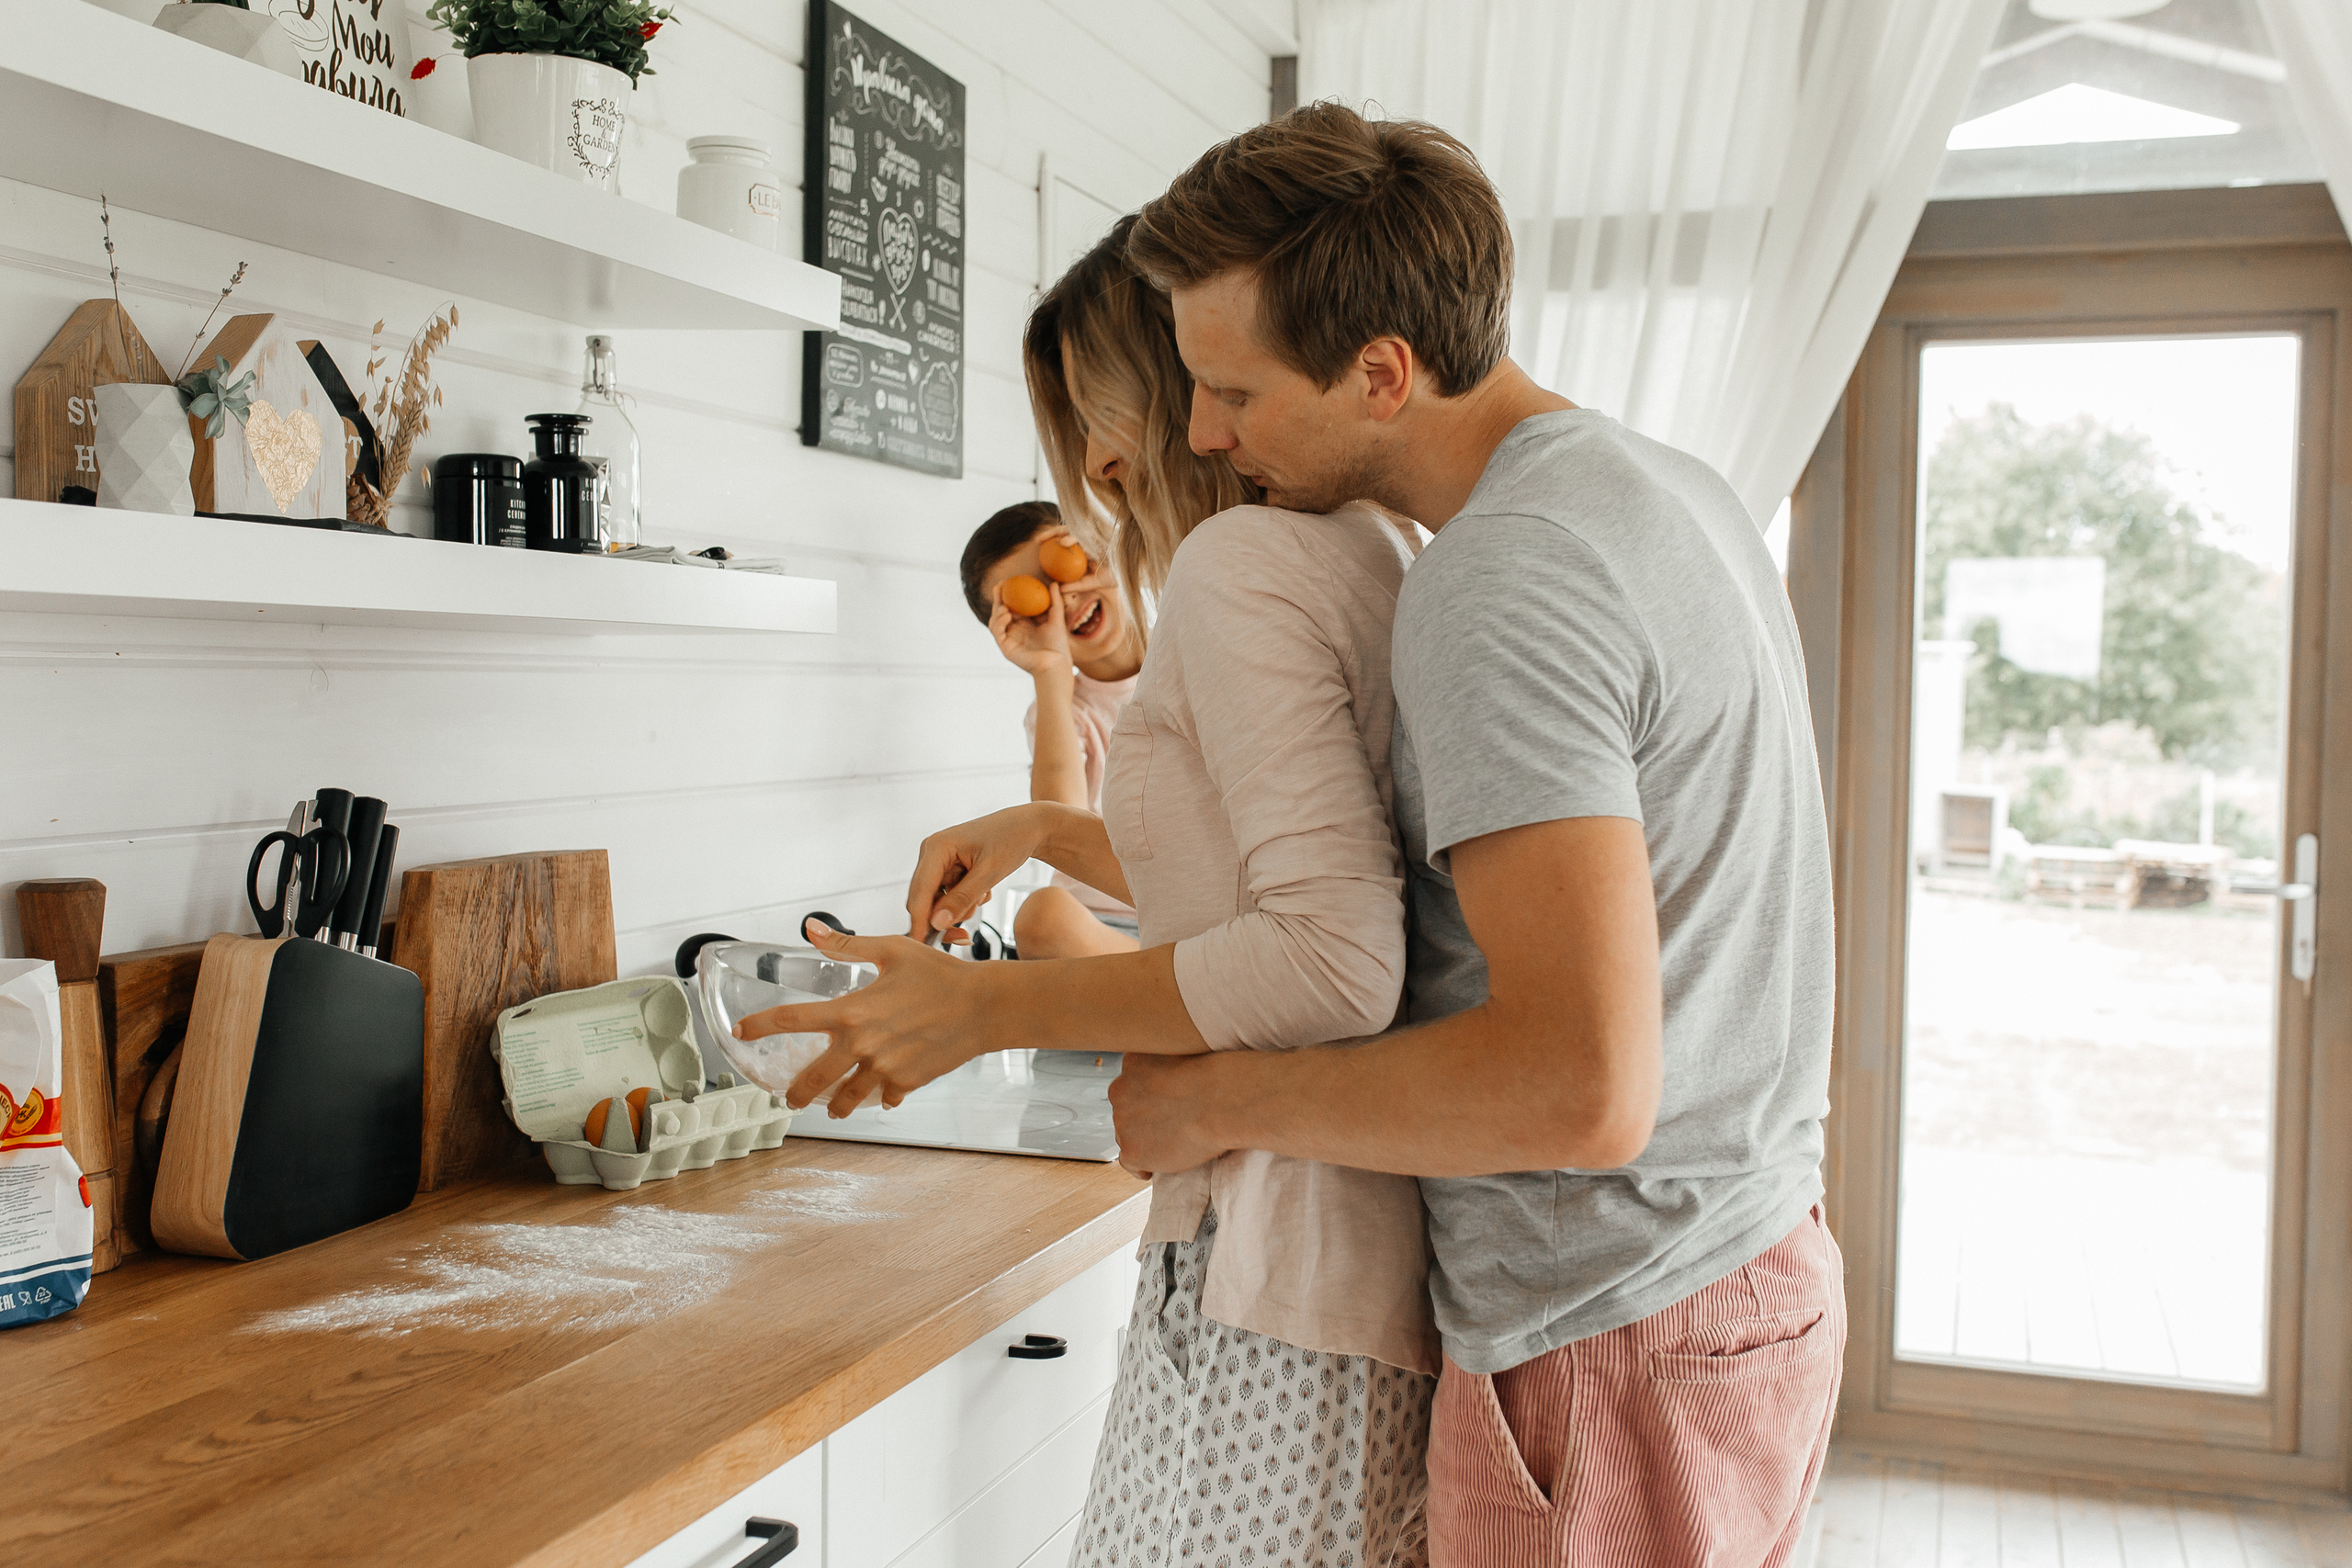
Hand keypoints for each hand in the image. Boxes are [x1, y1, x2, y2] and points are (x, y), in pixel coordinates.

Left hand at [735, 918, 997, 1114]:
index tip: (740, 1032)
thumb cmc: (940, 974)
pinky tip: (882, 1093)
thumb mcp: (892, 951)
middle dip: (795, 1093)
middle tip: (789, 1099)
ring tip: (831, 1108)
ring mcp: (883, 1069)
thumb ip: (847, 944)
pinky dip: (880, 1095)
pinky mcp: (906, 1083)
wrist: (983, 1007)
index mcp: (850, 1012)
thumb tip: (811, 929)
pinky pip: (884, 1096)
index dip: (759, 1026)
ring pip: (846, 1099)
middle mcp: (861, 1046)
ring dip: (835, 1105)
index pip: (790, 1020)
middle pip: (812, 1079)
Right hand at [905, 803, 1055, 941]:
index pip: (920, 891)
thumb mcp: (989, 872)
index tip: (923, 945)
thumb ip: (962, 898)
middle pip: (924, 900)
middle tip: (966, 935)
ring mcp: (939, 862)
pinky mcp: (949, 869)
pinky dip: (966, 900)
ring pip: (938, 902)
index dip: (919, 920)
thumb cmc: (1011, 839)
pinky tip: (983, 888)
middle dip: (946, 916)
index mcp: (936, 847)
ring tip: (984, 893)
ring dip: (961, 907)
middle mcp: (931, 853)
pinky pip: (949, 896)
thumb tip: (937, 922)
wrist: (1028, 827)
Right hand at [990, 580, 1072, 678]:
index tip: (1008, 581)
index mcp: (1025, 623)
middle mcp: (1014, 630)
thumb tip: (1054, 583)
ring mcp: (1009, 639)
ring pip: (995, 621)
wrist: (1056, 663)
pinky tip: (1006, 615)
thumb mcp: (1056, 618)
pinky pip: (997, 632)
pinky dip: (998, 622)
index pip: (1012, 606)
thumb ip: (1055, 601)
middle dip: (997, 598)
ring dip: (997, 611)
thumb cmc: (1058, 644)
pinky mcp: (1005, 647)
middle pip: (1001, 611)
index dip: (1008, 594)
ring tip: (1004, 606)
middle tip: (999, 585)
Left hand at [1109, 1054, 1233, 1178]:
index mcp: (1133, 1061)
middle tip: (1168, 1125)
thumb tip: (1174, 1085)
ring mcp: (1123, 1121)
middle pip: (1126, 1109)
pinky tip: (1152, 1168)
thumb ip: (1167, 1067)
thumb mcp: (1182, 1055)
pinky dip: (1141, 1166)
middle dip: (1143, 1117)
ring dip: (1143, 1140)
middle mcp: (1120, 1089)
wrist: (1220, 1102)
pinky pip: (1128, 1163)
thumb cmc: (1214, 1078)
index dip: (1148, 1096)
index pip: (1131, 1082)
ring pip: (1126, 1135)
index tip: (1164, 1103)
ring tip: (1168, 1145)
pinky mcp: (1132, 1150)